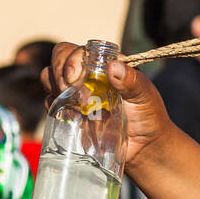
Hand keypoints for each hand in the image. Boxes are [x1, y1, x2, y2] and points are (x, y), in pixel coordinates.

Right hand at [42, 42, 176, 169]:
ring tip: (76, 105)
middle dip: (58, 72)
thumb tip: (113, 66)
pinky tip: (71, 116)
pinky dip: (54, 107)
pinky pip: (51, 104)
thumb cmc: (149, 117)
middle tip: (70, 90)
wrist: (145, 148)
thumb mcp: (145, 97)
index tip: (74, 76)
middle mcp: (86, 75)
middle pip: (58, 59)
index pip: (77, 50)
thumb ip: (132, 81)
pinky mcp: (70, 113)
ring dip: (55, 88)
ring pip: (49, 78)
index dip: (71, 59)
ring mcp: (76, 93)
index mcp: (103, 65)